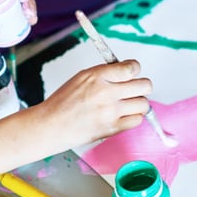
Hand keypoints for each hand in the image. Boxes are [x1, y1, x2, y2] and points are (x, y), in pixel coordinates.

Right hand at [36, 59, 152, 146]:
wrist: (52, 125)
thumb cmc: (64, 102)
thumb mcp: (82, 77)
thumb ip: (106, 73)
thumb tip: (128, 71)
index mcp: (97, 76)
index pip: (131, 68)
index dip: (135, 69)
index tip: (132, 72)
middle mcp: (106, 93)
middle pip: (145, 86)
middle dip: (142, 86)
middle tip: (134, 89)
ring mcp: (110, 112)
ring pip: (144, 104)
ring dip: (138, 104)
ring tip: (126, 104)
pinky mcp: (112, 128)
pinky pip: (137, 120)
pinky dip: (133, 118)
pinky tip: (122, 116)